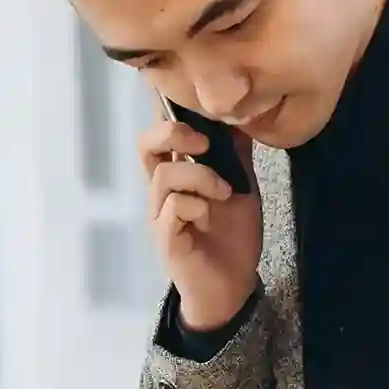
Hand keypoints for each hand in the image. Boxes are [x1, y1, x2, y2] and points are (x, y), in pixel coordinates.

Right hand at [138, 117, 261, 331]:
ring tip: (225, 192)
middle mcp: (161, 191)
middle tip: (205, 144)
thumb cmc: (232, 237)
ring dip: (201, 177)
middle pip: (145, 145)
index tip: (194, 102)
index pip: (159, 134)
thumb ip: (237, 155)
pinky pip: (173, 208)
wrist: (233, 286)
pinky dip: (197, 205)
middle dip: (174, 134)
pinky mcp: (166, 238)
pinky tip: (210, 218)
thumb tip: (242, 116)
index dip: (168, 113)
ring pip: (165, 176)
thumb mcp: (242, 187)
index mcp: (177, 175)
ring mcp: (160, 215)